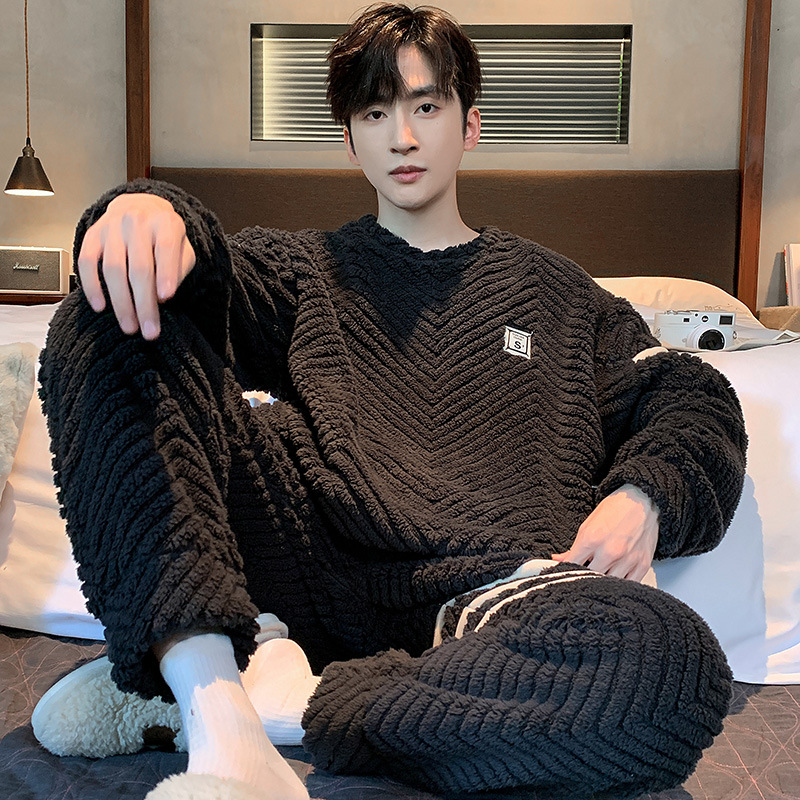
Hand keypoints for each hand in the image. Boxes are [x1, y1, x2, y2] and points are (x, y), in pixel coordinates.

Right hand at [77, 193, 195, 339]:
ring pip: (113, 269)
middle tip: (149, 331)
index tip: (166, 299)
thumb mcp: (183, 248)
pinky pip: (86, 262)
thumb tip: (164, 295)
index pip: (166, 249)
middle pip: (139, 267)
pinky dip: (91, 286)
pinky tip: (100, 307)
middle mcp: (137, 222)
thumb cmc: (164, 238)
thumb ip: (179, 268)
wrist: (139, 208)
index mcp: (166, 223)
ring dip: (121, 303)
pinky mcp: (92, 236)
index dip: (166, 274)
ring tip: (130, 327)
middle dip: (144, 303)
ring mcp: (112, 228)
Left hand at [551, 484, 658, 580]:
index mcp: (592, 539)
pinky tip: (615, 578)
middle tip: (583, 573)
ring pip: (609, 585)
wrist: (642, 501)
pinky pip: (629, 585)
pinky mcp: (642, 565)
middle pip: (590, 577)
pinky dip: (620, 585)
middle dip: (584, 576)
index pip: (573, 565)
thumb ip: (574, 547)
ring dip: (602, 581)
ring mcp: (628, 560)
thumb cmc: (615, 509)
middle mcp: (610, 551)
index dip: (567, 570)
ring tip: (600, 574)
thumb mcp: (587, 525)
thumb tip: (560, 560)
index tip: (566, 572)